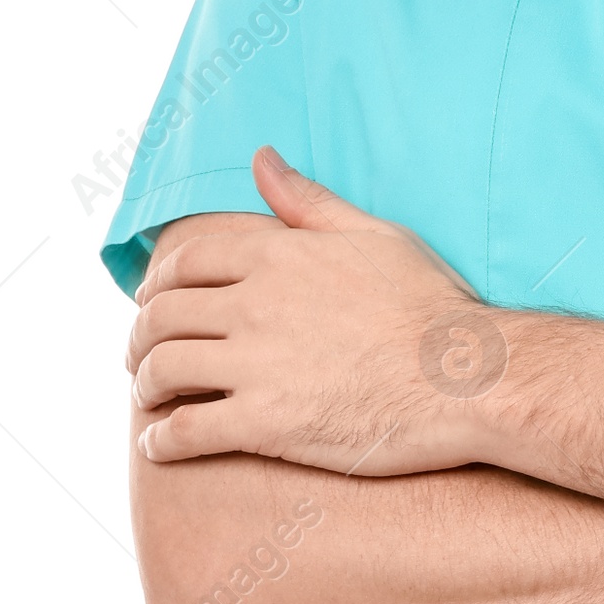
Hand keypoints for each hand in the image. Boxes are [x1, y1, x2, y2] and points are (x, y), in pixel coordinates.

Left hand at [127, 148, 504, 473]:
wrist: (464, 377)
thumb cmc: (428, 304)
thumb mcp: (374, 234)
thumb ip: (308, 201)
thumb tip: (262, 157)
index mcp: (277, 256)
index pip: (186, 262)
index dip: (158, 283)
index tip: (153, 301)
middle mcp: (255, 306)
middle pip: (161, 316)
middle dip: (139, 336)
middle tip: (141, 354)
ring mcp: (256, 366)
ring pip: (162, 370)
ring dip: (144, 384)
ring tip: (150, 397)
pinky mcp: (264, 423)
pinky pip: (186, 431)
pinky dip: (160, 440)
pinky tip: (160, 446)